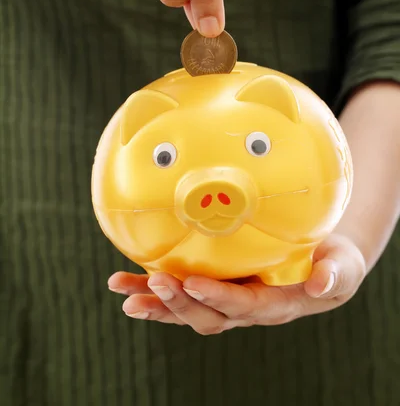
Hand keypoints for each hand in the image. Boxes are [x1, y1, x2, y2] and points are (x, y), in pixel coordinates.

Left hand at [108, 234, 365, 334]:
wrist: (321, 263)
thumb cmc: (333, 262)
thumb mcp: (342, 265)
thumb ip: (335, 274)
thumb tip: (322, 282)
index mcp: (275, 304)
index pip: (243, 305)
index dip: (217, 296)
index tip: (192, 282)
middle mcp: (246, 308)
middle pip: (208, 315)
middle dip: (179, 302)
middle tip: (154, 283)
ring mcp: (227, 300)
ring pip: (188, 310)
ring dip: (156, 304)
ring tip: (125, 297)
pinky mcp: (215, 287)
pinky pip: (182, 293)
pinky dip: (154, 292)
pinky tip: (128, 285)